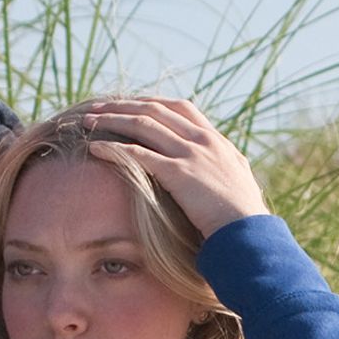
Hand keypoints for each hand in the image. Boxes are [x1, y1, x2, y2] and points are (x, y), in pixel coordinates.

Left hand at [79, 96, 267, 235]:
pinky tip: (95, 148)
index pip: (180, 107)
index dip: (151, 103)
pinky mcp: (179, 173)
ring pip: (143, 125)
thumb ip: (224, 171)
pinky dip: (114, 148)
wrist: (250, 234)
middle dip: (124, 105)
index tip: (129, 105)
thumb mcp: (238, 185)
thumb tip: (219, 174)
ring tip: (88, 121)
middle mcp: (204, 141)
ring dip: (112, 119)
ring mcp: (192, 154)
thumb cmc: (245, 220)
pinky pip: (138, 153)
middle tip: (99, 107)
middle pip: (156, 110)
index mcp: (217, 141)